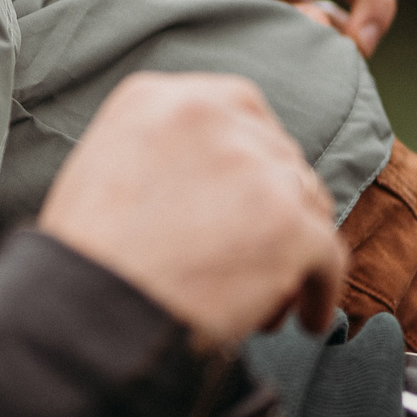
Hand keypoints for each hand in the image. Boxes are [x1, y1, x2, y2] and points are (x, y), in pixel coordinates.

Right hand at [38, 73, 345, 348]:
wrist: (87, 313)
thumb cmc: (86, 258)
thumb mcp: (103, 165)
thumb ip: (163, 148)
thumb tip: (216, 175)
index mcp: (160, 97)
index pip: (239, 106)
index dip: (250, 153)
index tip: (249, 191)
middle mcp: (214, 118)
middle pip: (278, 156)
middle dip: (272, 205)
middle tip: (249, 254)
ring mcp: (259, 169)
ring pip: (308, 203)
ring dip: (295, 248)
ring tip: (272, 295)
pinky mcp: (292, 226)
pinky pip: (329, 258)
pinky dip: (320, 292)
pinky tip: (304, 318)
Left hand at [160, 0, 401, 56]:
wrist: (118, 68)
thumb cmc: (144, 34)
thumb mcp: (198, 18)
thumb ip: (266, 19)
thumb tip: (327, 26)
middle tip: (366, 41)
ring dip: (360, 25)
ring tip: (347, 60)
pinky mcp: (278, 30)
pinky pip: (326, 30)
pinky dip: (338, 48)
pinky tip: (327, 69)